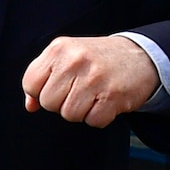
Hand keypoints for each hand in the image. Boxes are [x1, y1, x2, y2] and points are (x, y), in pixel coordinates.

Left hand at [22, 35, 161, 127]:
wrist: (140, 56)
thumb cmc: (98, 59)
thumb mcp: (67, 56)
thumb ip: (44, 77)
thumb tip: (30, 105)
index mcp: (59, 48)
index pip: (30, 83)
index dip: (40, 92)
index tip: (57, 87)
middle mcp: (75, 61)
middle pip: (49, 102)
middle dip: (61, 103)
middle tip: (78, 91)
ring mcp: (94, 78)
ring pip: (69, 114)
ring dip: (81, 111)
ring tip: (92, 96)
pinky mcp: (112, 96)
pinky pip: (92, 121)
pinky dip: (99, 117)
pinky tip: (105, 101)